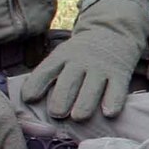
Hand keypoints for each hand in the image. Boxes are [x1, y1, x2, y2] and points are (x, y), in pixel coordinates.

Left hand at [22, 0, 148, 120]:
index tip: (29, 99)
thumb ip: (48, 75)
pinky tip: (108, 113)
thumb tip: (28, 101)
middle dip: (60, 100)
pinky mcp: (120, 75)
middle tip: (57, 114)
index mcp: (61, 57)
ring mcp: (101, 68)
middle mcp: (80, 62)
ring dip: (83, 105)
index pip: (45, 72)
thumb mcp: (62, 55)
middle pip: (68, 83)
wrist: (113, 32)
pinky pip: (117, 91)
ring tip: (78, 117)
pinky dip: (113, 102)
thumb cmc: (81, 54)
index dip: (35, 86)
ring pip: (91, 89)